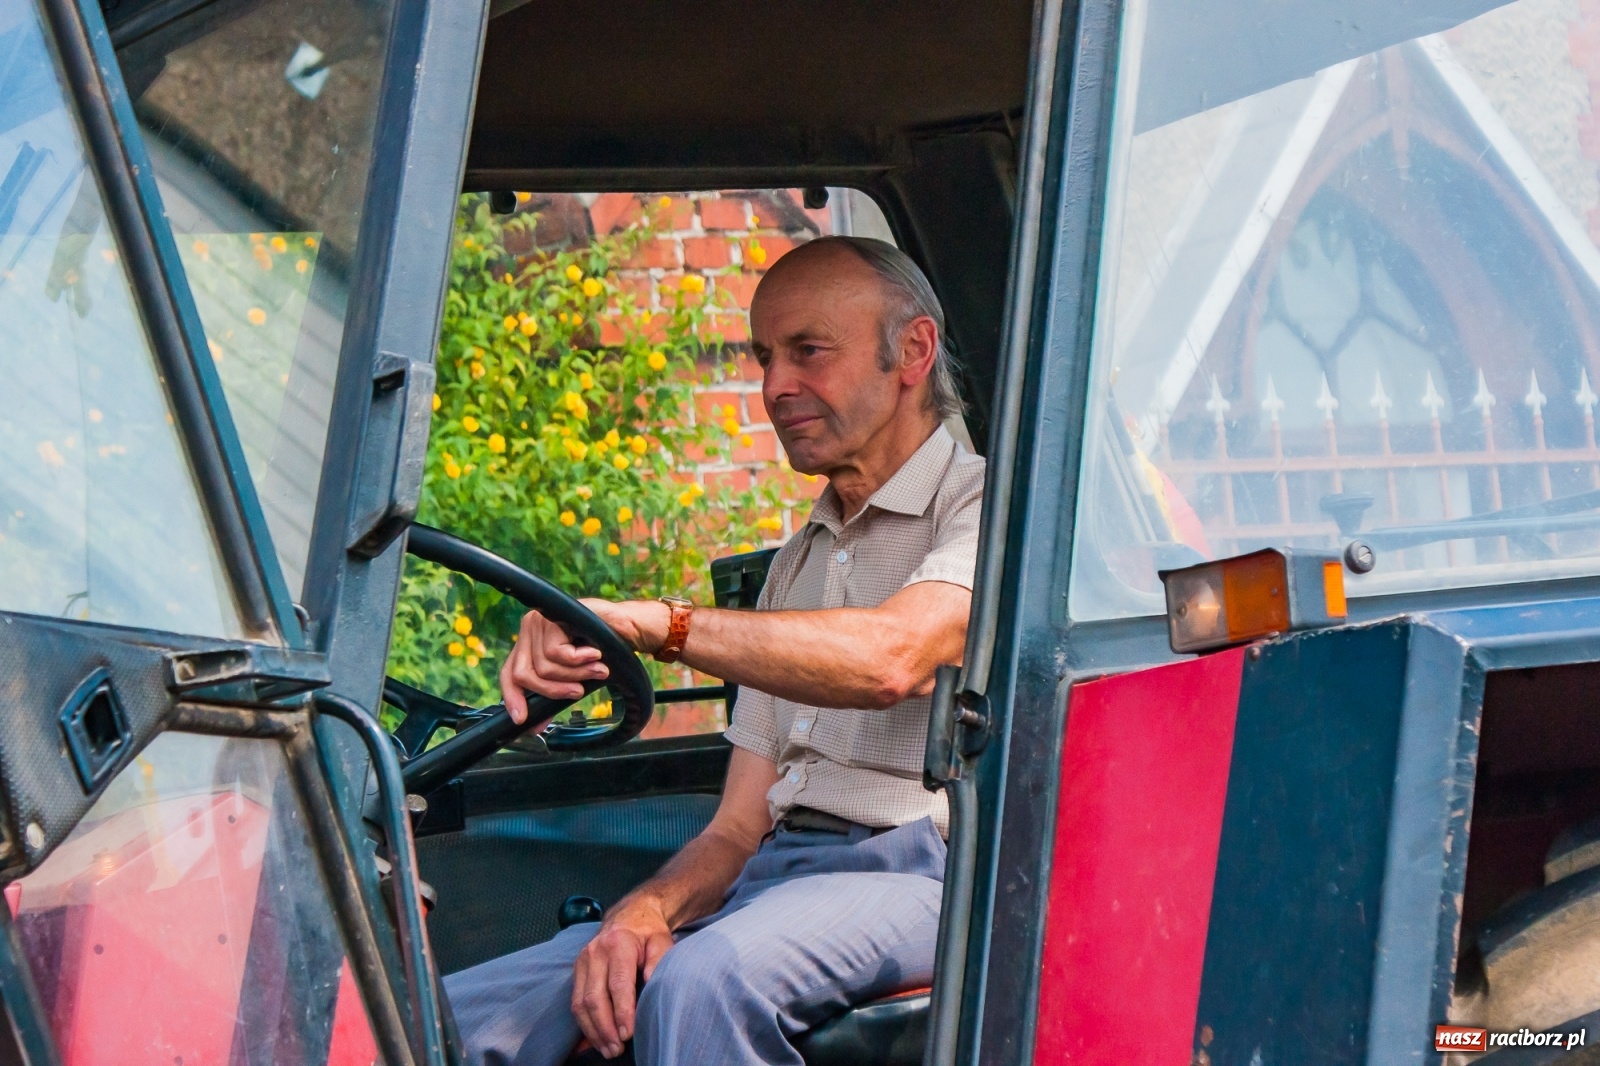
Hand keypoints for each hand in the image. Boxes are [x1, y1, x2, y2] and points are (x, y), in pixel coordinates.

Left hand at [498, 608, 608, 723]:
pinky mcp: (552, 618)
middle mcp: (529, 630)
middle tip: (578, 692)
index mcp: (529, 643)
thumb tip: (535, 727)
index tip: (522, 719)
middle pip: (523, 674)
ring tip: (596, 669)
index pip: (509, 673)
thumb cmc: (602, 650)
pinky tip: (595, 653)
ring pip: (543, 667)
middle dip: (552, 690)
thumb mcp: (573, 677)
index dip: (512, 697)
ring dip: (574, 675)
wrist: (627, 628)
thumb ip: (554, 693)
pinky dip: (579, 661)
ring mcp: (539, 621)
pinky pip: (557, 654)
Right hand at [571, 897, 674, 1057]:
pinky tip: (593, 1040)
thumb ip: (658, 960)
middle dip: (605, 1028)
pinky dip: (583, 1024)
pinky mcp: (576, 971)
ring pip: (579, 1003)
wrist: (629, 915)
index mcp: (618, 944)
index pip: (618, 983)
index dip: (622, 1011)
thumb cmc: (649, 932)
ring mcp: (582, 962)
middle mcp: (594, 953)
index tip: (629, 1034)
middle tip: (617, 1050)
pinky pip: (574, 1002)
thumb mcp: (661, 940)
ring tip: (607, 1050)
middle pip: (594, 997)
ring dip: (592, 1031)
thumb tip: (650, 983)